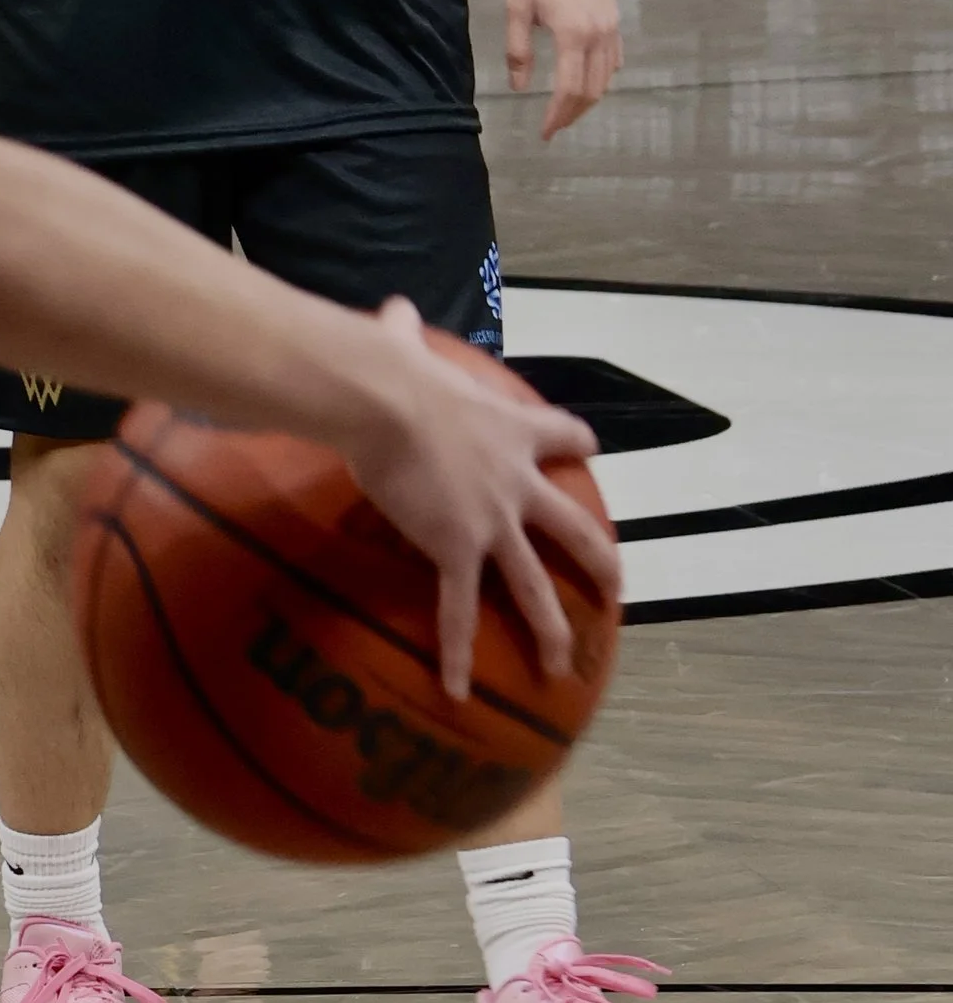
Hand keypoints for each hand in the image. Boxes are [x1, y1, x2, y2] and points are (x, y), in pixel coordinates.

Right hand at [342, 297, 620, 699]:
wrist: (384, 399)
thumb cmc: (396, 369)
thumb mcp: (409, 345)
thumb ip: (406, 333)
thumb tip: (391, 311)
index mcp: (509, 428)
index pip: (561, 434)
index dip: (577, 442)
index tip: (591, 449)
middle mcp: (515, 482)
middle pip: (574, 528)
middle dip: (599, 559)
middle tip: (617, 587)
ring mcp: (493, 522)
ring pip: (534, 584)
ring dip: (552, 629)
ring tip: (565, 667)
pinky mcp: (458, 549)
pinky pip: (459, 610)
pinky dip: (457, 653)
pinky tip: (457, 691)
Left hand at [506, 0, 621, 140]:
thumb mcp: (517, 6)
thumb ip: (518, 50)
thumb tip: (519, 88)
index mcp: (572, 36)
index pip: (567, 90)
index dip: (556, 115)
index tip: (544, 133)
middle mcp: (598, 36)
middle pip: (591, 91)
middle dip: (572, 114)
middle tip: (553, 127)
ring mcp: (610, 28)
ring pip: (606, 79)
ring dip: (588, 100)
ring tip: (567, 110)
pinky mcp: (614, 19)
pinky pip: (613, 60)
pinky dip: (602, 78)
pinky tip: (589, 81)